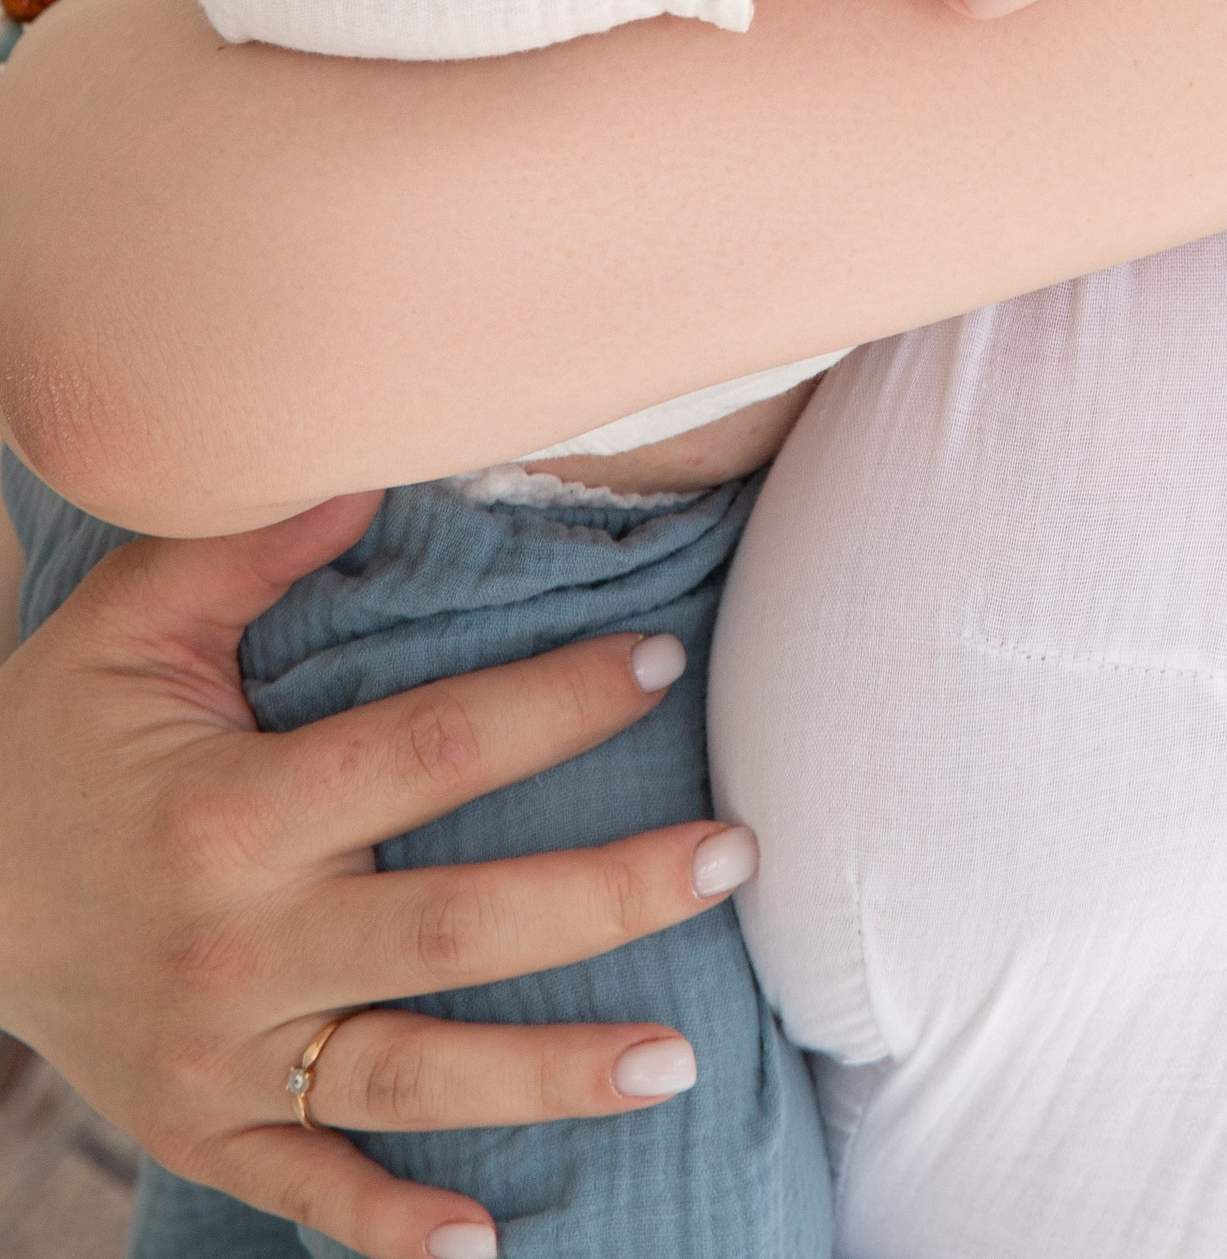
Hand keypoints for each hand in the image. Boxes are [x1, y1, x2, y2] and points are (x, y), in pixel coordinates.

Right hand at [0, 500, 762, 1258]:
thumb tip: (374, 470)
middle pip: (453, 930)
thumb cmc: (54, 736)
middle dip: (602, 898)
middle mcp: (237, 947)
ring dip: (547, 1075)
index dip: (551, 704)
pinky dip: (390, 1229)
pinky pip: (306, 1192)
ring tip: (677, 1058)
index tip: (660, 657)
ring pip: (410, 1077)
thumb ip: (248, 543)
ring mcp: (221, 1057)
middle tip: (733, 859)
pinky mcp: (200, 1130)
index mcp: (230, 812)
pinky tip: (487, 1244)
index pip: (426, 754)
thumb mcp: (126, 623)